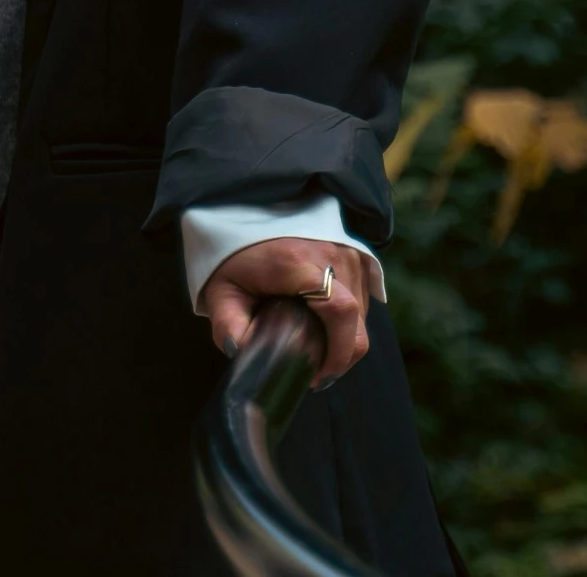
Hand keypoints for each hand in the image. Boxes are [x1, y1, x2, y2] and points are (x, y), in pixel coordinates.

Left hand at [201, 238, 369, 388]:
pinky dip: (350, 320)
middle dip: (341, 356)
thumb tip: (244, 357)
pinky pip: (364, 297)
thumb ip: (228, 326)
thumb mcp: (222, 290)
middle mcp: (331, 254)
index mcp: (297, 263)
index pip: (340, 310)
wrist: (252, 210)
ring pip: (362, 312)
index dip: (337, 352)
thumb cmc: (235, 252)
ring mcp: (348, 250)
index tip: (316, 376)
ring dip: (345, 338)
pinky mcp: (355, 252)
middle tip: (315, 372)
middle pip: (356, 320)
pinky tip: (326, 325)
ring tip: (317, 347)